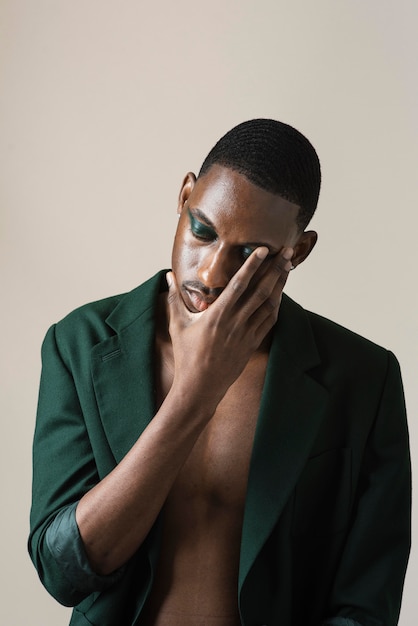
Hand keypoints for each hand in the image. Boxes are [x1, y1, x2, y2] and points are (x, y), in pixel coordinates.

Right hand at [166, 246, 293, 407]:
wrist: (200, 387)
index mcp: (217, 315)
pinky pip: (269, 320)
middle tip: (286, 252)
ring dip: (279, 284)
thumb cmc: (186, 356)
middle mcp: (235, 322)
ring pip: (269, 304)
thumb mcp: (177, 325)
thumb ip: (174, 298)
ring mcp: (247, 334)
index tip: (263, 250)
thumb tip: (168, 275)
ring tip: (287, 267)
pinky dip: (276, 304)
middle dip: (275, 270)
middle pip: (261, 291)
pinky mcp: (252, 343)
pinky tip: (280, 293)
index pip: (239, 284)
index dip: (252, 265)